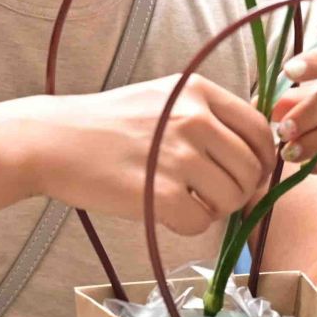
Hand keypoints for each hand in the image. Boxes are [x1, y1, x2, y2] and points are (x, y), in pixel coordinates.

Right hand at [26, 74, 275, 236]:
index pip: (259, 129)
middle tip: (213, 196)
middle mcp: (194, 118)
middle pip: (252, 168)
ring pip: (232, 198)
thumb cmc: (108, 124)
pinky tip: (166, 212)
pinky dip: (188, 225)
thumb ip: (208, 116)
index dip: (263, 159)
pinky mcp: (161, 194)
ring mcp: (179, 156)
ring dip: (215, 209)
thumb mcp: (164, 97)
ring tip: (185, 201)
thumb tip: (256, 157)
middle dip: (240, 190)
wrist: (53, 140)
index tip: (250, 174)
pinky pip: (201, 223)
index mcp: (198, 90)